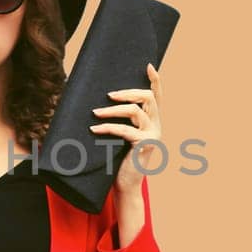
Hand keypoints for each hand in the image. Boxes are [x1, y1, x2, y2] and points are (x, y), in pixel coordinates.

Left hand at [90, 62, 164, 194]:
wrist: (125, 185)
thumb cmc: (119, 158)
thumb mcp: (122, 136)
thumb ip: (123, 121)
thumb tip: (102, 100)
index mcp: (153, 121)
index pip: (157, 96)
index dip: (155, 80)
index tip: (148, 65)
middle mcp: (156, 125)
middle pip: (148, 97)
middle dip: (127, 92)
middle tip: (109, 95)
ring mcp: (153, 135)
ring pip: (135, 111)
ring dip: (113, 110)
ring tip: (95, 112)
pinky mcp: (144, 145)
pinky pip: (125, 130)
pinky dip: (108, 128)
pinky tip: (94, 130)